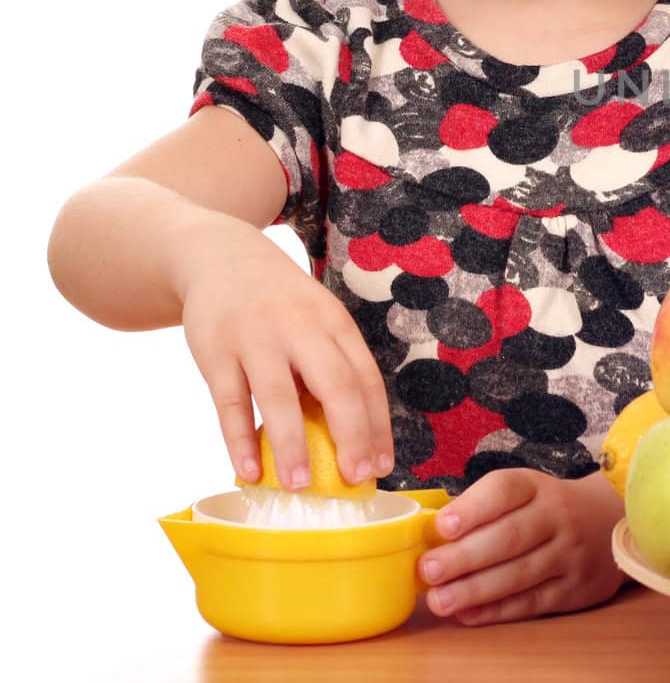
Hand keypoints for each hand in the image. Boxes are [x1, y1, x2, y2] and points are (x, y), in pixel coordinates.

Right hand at [176, 215, 392, 488]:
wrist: (220, 256)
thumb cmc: (280, 304)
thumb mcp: (316, 320)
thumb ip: (332, 367)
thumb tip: (351, 439)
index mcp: (335, 324)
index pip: (366, 379)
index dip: (377, 425)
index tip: (382, 465)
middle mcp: (301, 328)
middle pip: (335, 385)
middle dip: (350, 434)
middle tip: (356, 478)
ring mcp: (257, 338)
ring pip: (279, 397)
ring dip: (292, 445)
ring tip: (300, 486)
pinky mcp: (215, 351)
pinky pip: (229, 402)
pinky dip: (240, 440)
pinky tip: (249, 471)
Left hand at [419, 468, 626, 623]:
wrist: (610, 520)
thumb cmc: (548, 508)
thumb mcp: (525, 491)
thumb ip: (483, 509)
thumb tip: (430, 537)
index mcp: (537, 487)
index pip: (505, 490)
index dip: (473, 508)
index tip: (442, 526)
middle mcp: (558, 516)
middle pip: (510, 537)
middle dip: (465, 556)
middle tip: (429, 570)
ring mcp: (570, 554)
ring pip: (520, 574)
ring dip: (475, 590)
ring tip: (440, 600)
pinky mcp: (577, 588)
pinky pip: (533, 602)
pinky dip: (498, 610)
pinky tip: (468, 613)